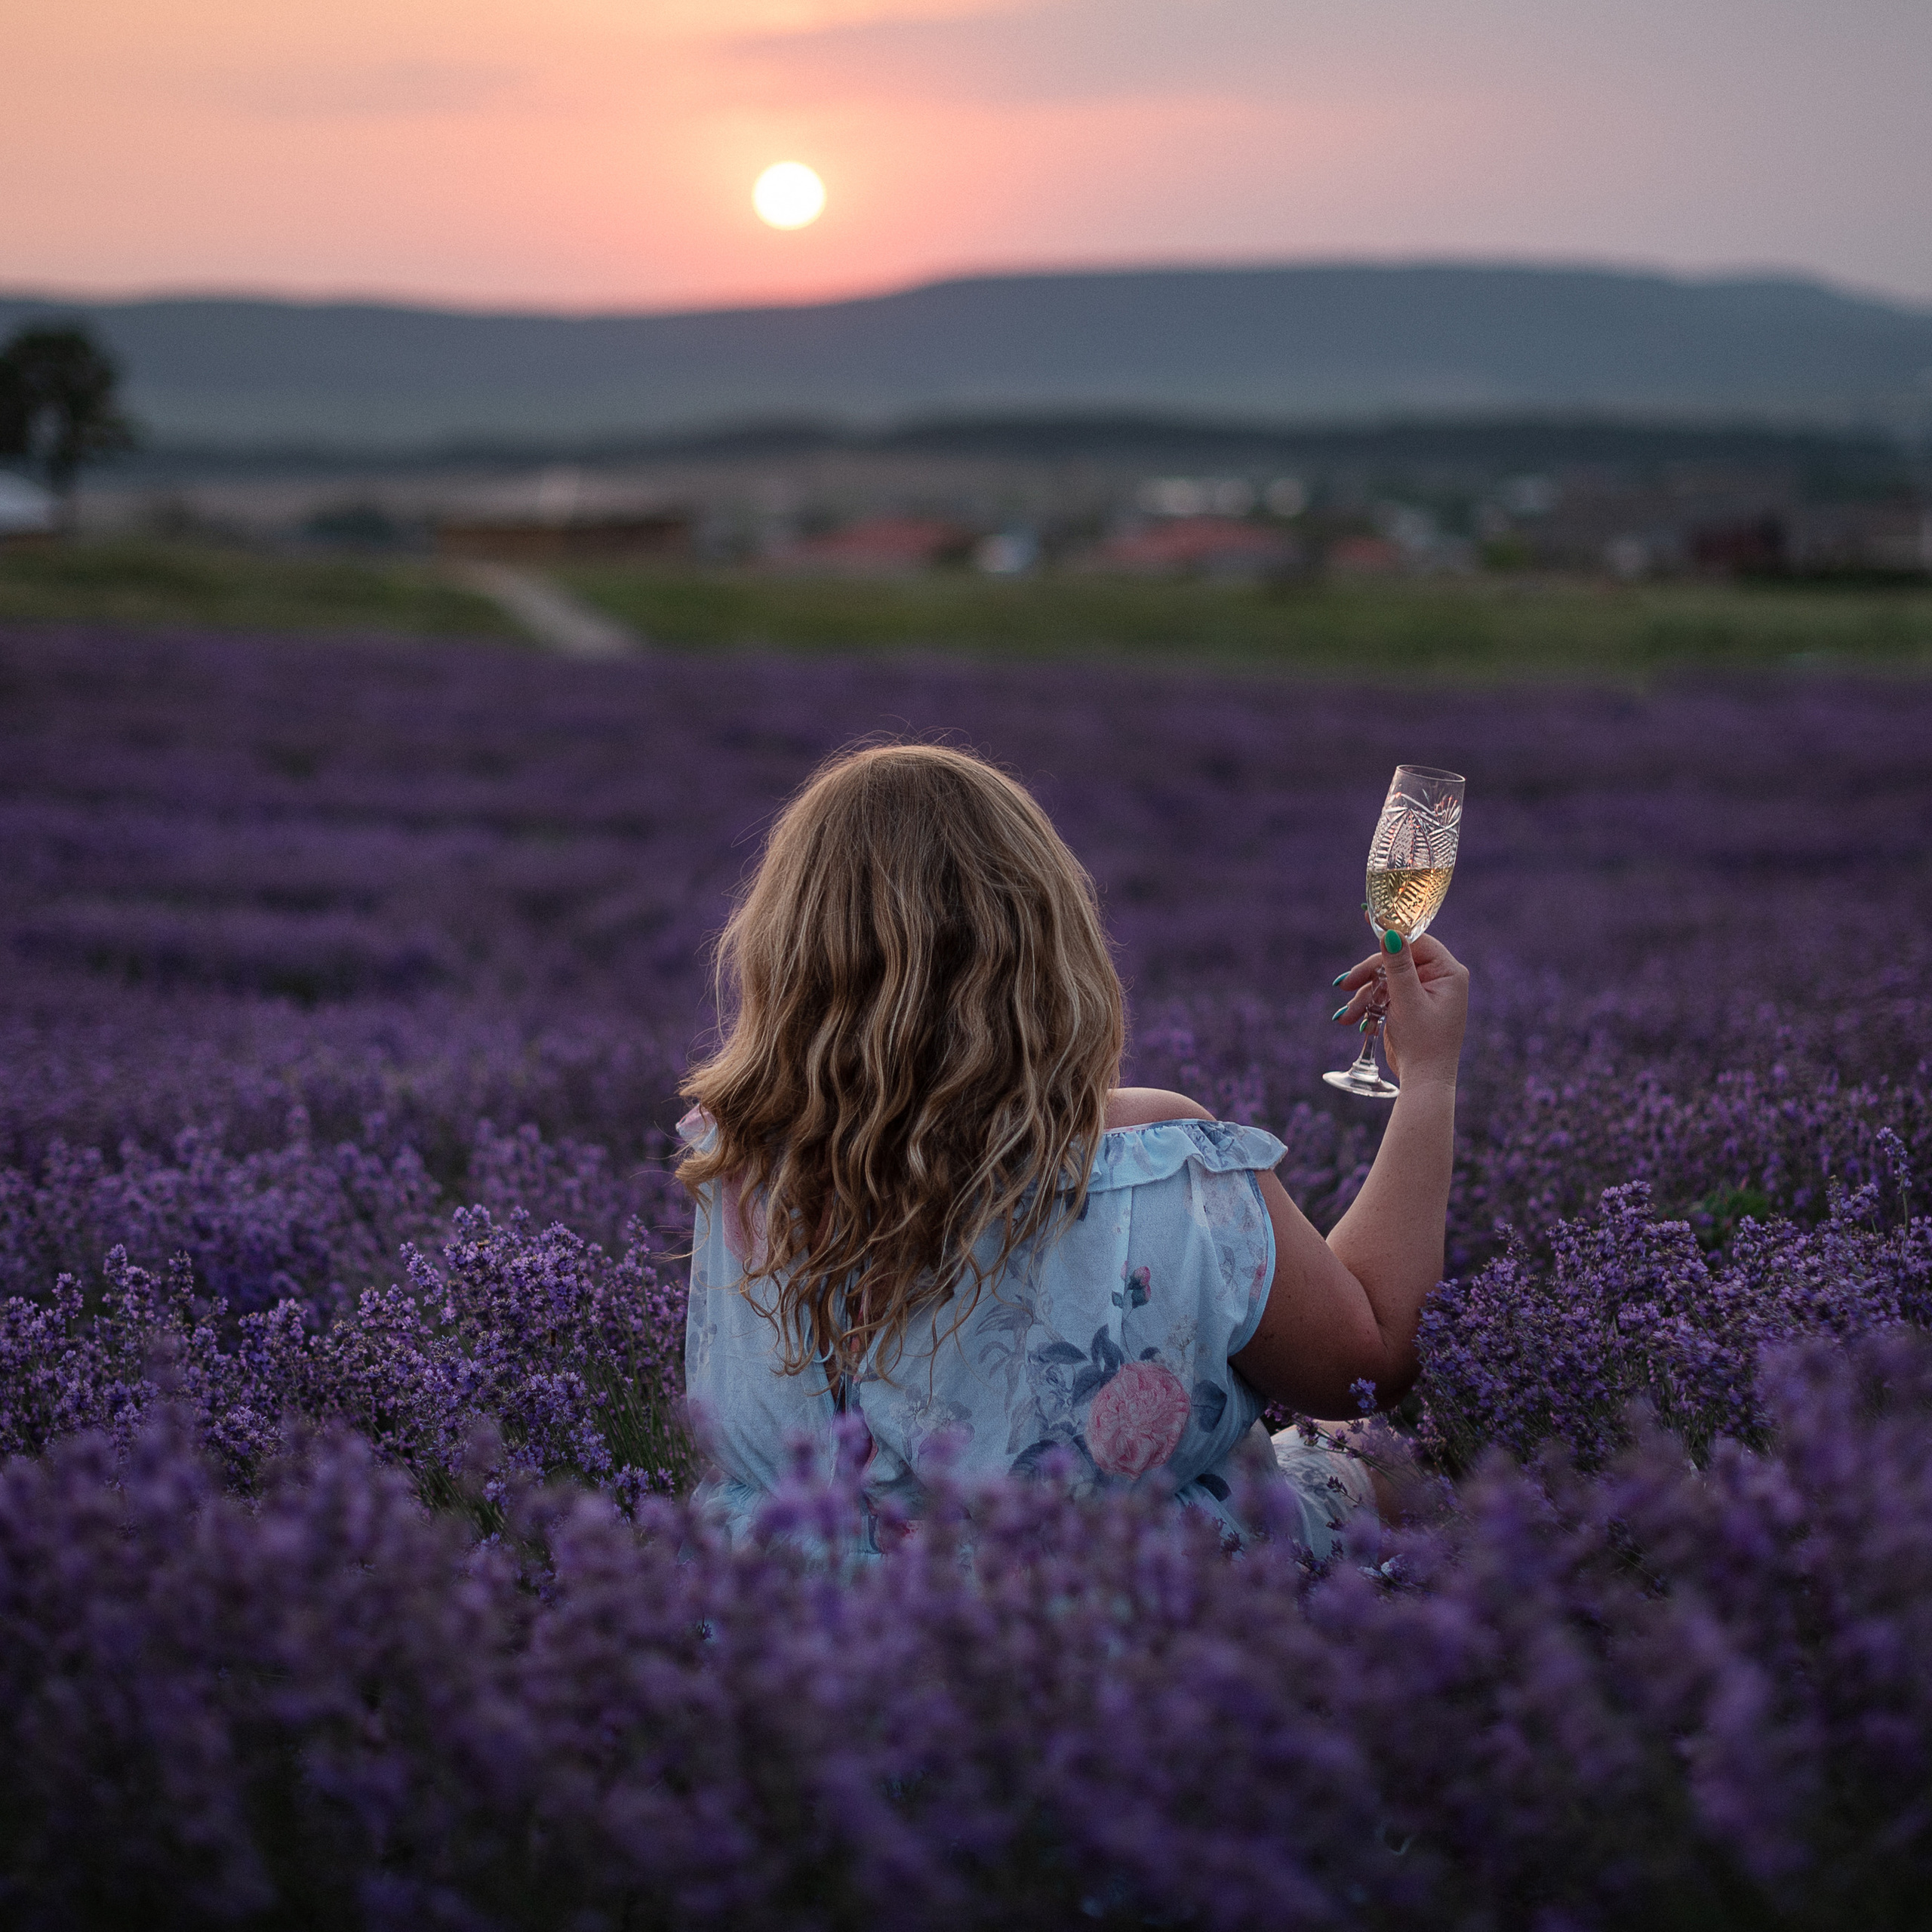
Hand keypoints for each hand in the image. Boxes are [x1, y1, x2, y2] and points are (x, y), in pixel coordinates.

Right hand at [1332, 929, 1467, 1085]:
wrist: (1424, 1081)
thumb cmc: (1424, 1042)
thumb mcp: (1407, 1000)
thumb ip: (1398, 966)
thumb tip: (1390, 932)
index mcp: (1448, 972)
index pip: (1416, 942)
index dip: (1391, 932)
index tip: (1367, 917)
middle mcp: (1438, 979)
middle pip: (1394, 961)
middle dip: (1367, 976)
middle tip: (1344, 985)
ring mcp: (1422, 992)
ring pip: (1384, 980)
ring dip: (1363, 996)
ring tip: (1345, 1017)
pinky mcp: (1408, 1006)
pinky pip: (1384, 996)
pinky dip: (1368, 1006)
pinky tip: (1355, 1021)